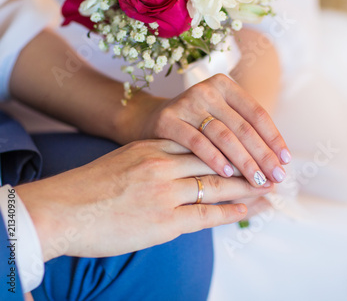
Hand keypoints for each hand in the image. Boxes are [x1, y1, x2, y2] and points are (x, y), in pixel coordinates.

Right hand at [16, 139, 273, 261]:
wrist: (60, 211)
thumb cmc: (89, 188)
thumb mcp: (125, 161)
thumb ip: (155, 158)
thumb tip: (179, 162)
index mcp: (154, 147)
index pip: (204, 141)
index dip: (231, 144)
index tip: (250, 145)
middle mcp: (164, 165)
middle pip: (217, 160)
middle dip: (248, 162)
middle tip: (271, 165)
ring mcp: (165, 192)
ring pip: (217, 185)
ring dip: (248, 187)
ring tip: (270, 186)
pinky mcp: (164, 220)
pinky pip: (206, 214)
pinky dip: (230, 212)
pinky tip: (248, 209)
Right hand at [126, 74, 290, 186]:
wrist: (149, 121)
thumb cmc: (195, 125)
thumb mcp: (220, 119)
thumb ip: (244, 132)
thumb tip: (279, 161)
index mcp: (225, 86)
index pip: (257, 113)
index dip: (274, 138)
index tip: (286, 161)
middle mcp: (207, 90)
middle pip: (243, 126)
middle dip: (263, 154)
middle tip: (277, 177)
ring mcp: (187, 103)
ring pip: (223, 135)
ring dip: (243, 160)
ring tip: (257, 180)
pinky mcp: (169, 119)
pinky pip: (197, 142)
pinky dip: (214, 158)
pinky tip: (228, 174)